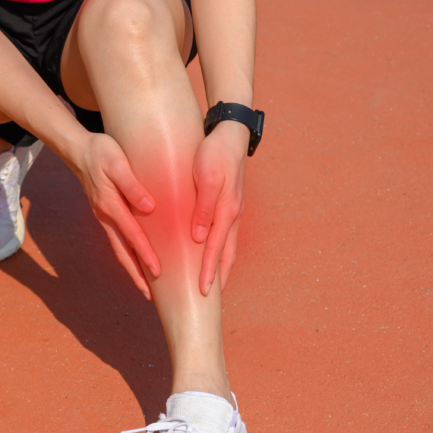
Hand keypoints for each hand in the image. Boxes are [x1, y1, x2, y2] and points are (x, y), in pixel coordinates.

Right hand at [69, 132, 159, 299]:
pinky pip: (117, 240)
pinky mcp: (105, 214)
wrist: (78, 150)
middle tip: (150, 295)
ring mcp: (104, 218)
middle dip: (136, 275)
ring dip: (131, 269)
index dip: (146, 255)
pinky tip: (138, 260)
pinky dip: (128, 254)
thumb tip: (149, 207)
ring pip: (119, 249)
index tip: (158, 272)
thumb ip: (133, 186)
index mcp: (111, 206)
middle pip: (122, 253)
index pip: (132, 236)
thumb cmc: (101, 153)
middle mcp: (106, 217)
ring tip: (145, 287)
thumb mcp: (118, 164)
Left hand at [190, 120, 248, 295]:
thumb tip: (199, 238)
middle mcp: (232, 215)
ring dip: (220, 267)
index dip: (208, 271)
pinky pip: (225, 235)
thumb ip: (203, 208)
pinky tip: (210, 255)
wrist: (230, 134)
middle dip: (218, 277)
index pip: (215, 249)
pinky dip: (220, 251)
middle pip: (226, 254)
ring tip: (212, 284)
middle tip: (208, 299)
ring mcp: (233, 211)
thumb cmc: (214, 154)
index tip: (202, 291)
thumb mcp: (206, 178)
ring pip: (228, 247)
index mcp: (226, 211)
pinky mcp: (229, 205)